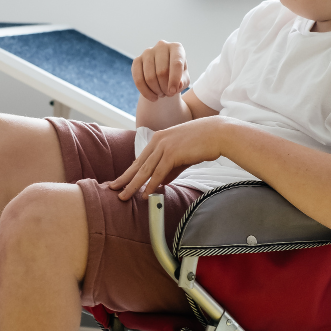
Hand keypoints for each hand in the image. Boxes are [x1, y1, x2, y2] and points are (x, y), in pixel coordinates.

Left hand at [109, 117, 226, 198]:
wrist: (218, 133)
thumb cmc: (203, 142)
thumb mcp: (183, 155)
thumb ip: (171, 169)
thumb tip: (161, 183)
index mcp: (158, 139)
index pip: (140, 159)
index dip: (129, 172)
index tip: (120, 182)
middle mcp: (158, 141)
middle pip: (137, 165)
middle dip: (124, 179)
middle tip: (112, 189)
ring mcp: (164, 147)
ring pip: (144, 170)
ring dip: (133, 185)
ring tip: (123, 197)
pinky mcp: (172, 153)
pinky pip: (158, 173)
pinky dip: (151, 185)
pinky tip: (145, 194)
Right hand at [133, 40, 188, 101]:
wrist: (164, 75)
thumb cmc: (177, 76)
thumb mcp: (184, 80)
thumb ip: (183, 82)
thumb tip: (177, 85)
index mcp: (176, 48)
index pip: (176, 63)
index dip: (175, 79)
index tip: (173, 92)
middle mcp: (161, 46)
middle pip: (162, 72)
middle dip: (165, 88)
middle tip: (168, 94)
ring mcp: (147, 52)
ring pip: (150, 77)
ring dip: (156, 91)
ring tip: (161, 94)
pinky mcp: (137, 60)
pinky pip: (138, 79)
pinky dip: (145, 92)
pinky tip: (152, 97)